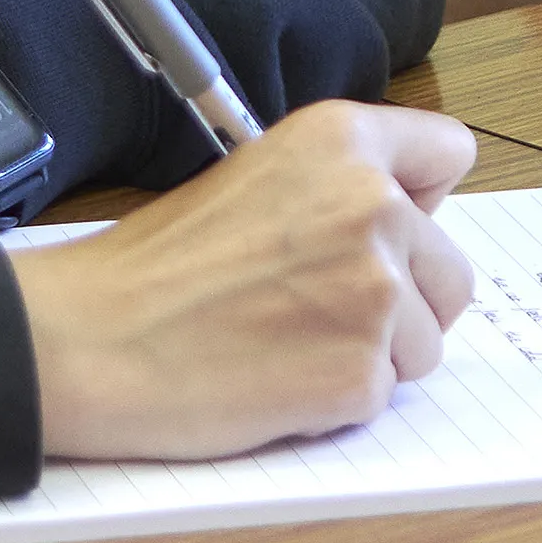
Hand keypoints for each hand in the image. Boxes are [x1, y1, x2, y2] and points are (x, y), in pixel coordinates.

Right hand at [9, 103, 476, 459]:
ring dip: (369, 355)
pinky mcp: (361, 372)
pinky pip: (382, 395)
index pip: (449, 154)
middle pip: (451, 272)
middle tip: (317, 311)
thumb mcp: (255, 178)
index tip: (392, 230)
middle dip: (403, 302)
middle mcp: (374, 205)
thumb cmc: (155, 267)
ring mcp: (375, 292)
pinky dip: (337, 401)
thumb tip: (409, 221)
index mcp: (343, 141)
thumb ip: (339, 186)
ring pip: (423, 342)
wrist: (90, 340)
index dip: (421, 201)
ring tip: (284, 344)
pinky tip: (274, 381)